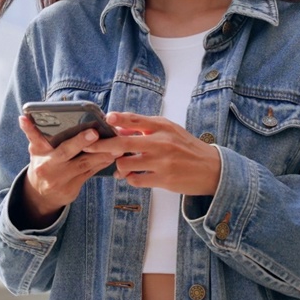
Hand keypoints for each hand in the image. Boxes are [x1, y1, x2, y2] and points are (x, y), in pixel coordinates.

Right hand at [15, 115, 117, 227]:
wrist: (40, 195)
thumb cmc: (43, 163)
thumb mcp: (36, 149)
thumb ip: (34, 134)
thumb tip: (24, 117)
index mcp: (38, 153)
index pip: (35, 138)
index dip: (32, 129)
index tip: (29, 118)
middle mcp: (47, 166)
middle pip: (65, 152)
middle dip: (80, 142)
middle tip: (94, 133)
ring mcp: (59, 179)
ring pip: (83, 164)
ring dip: (100, 154)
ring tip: (114, 144)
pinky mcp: (71, 189)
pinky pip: (89, 174)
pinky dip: (101, 164)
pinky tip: (112, 156)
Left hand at [83, 112, 221, 194]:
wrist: (211, 169)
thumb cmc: (186, 147)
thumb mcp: (170, 131)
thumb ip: (146, 129)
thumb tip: (120, 129)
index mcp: (162, 127)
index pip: (135, 120)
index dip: (118, 119)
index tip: (105, 119)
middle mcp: (161, 142)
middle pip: (123, 143)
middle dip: (102, 146)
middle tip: (88, 147)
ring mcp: (161, 162)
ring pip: (125, 164)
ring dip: (117, 166)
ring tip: (120, 167)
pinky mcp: (163, 180)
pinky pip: (136, 180)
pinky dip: (130, 179)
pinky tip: (133, 177)